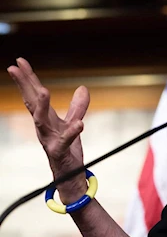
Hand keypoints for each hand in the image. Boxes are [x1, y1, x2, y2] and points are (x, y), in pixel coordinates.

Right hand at [7, 58, 90, 202]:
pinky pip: (66, 141)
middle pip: (32, 102)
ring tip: (44, 90)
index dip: (28, 78)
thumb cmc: (68, 148)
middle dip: (24, 85)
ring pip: (41, 121)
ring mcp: (49, 139)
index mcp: (46, 118)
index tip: (19, 62)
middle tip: (14, 68)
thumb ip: (77, 107)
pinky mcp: (60, 151)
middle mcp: (43, 127)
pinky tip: (80, 124)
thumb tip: (82, 88)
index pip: (34, 94)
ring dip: (42, 105)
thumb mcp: (74, 123)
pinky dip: (72, 132)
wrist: (70, 174)